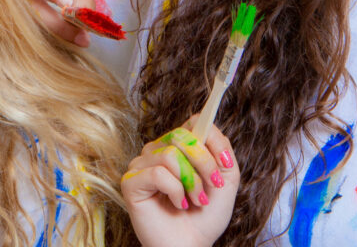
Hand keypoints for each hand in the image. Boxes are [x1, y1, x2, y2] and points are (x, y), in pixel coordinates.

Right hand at [123, 120, 238, 246]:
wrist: (192, 246)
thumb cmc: (206, 216)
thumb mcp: (225, 179)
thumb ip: (222, 148)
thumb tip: (209, 129)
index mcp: (178, 145)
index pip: (193, 121)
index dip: (210, 139)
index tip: (224, 163)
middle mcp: (158, 149)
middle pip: (182, 135)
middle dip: (204, 164)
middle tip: (211, 187)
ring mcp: (142, 165)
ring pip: (170, 154)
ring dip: (190, 182)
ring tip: (194, 200)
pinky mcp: (130, 182)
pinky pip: (157, 173)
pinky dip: (174, 191)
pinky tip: (178, 204)